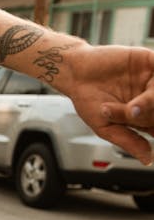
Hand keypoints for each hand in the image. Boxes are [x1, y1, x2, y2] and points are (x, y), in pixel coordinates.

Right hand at [61, 45, 153, 164]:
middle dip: (152, 114)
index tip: (150, 131)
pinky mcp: (147, 60)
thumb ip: (127, 141)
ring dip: (153, 98)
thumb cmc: (87, 100)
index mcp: (143, 116)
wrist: (74, 73)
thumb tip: (148, 159)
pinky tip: (148, 86)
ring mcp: (150, 78)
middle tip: (134, 115)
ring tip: (134, 105)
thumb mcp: (105, 127)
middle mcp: (150, 97)